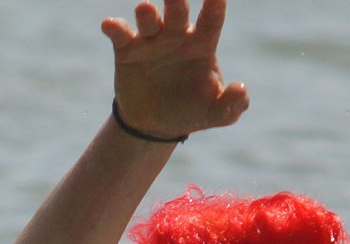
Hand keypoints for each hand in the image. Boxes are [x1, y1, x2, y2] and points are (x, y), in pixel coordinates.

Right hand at [102, 0, 247, 139]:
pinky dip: (114, 28)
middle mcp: (177, 35)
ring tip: (145, 9)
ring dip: (147, 13)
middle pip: (178, 11)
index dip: (215, 4)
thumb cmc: (191, 111)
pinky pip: (121, 35)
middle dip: (176, 0)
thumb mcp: (215, 114)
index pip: (212, 18)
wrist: (155, 125)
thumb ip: (232, 104)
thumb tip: (240, 89)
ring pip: (150, 20)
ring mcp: (151, 41)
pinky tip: (109, 25)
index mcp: (202, 44)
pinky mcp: (127, 51)